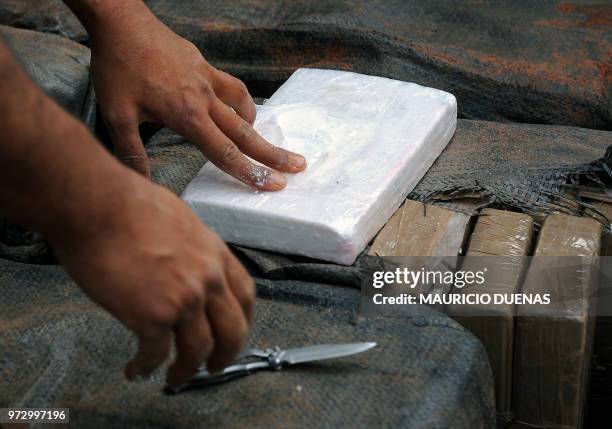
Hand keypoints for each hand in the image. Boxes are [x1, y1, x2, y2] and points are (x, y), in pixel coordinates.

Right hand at [51, 172, 254, 387]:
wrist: (98, 205)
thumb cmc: (128, 204)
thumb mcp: (180, 220)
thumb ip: (193, 247)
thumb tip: (186, 260)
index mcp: (215, 253)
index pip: (244, 295)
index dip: (242, 320)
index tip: (232, 333)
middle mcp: (208, 278)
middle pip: (232, 330)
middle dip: (226, 356)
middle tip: (214, 368)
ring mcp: (184, 298)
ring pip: (199, 350)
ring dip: (187, 371)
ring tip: (175, 378)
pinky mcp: (153, 316)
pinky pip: (156, 354)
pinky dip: (146, 367)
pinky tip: (137, 369)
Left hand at [87, 1, 305, 187]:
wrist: (121, 23)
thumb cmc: (117, 68)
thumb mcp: (116, 115)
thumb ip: (132, 152)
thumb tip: (140, 184)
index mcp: (187, 115)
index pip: (225, 153)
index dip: (250, 173)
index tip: (272, 185)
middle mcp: (204, 99)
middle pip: (246, 134)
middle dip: (273, 154)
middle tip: (298, 167)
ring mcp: (208, 79)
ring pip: (244, 108)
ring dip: (258, 129)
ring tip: (266, 143)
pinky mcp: (205, 66)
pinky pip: (233, 87)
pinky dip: (242, 103)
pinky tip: (240, 112)